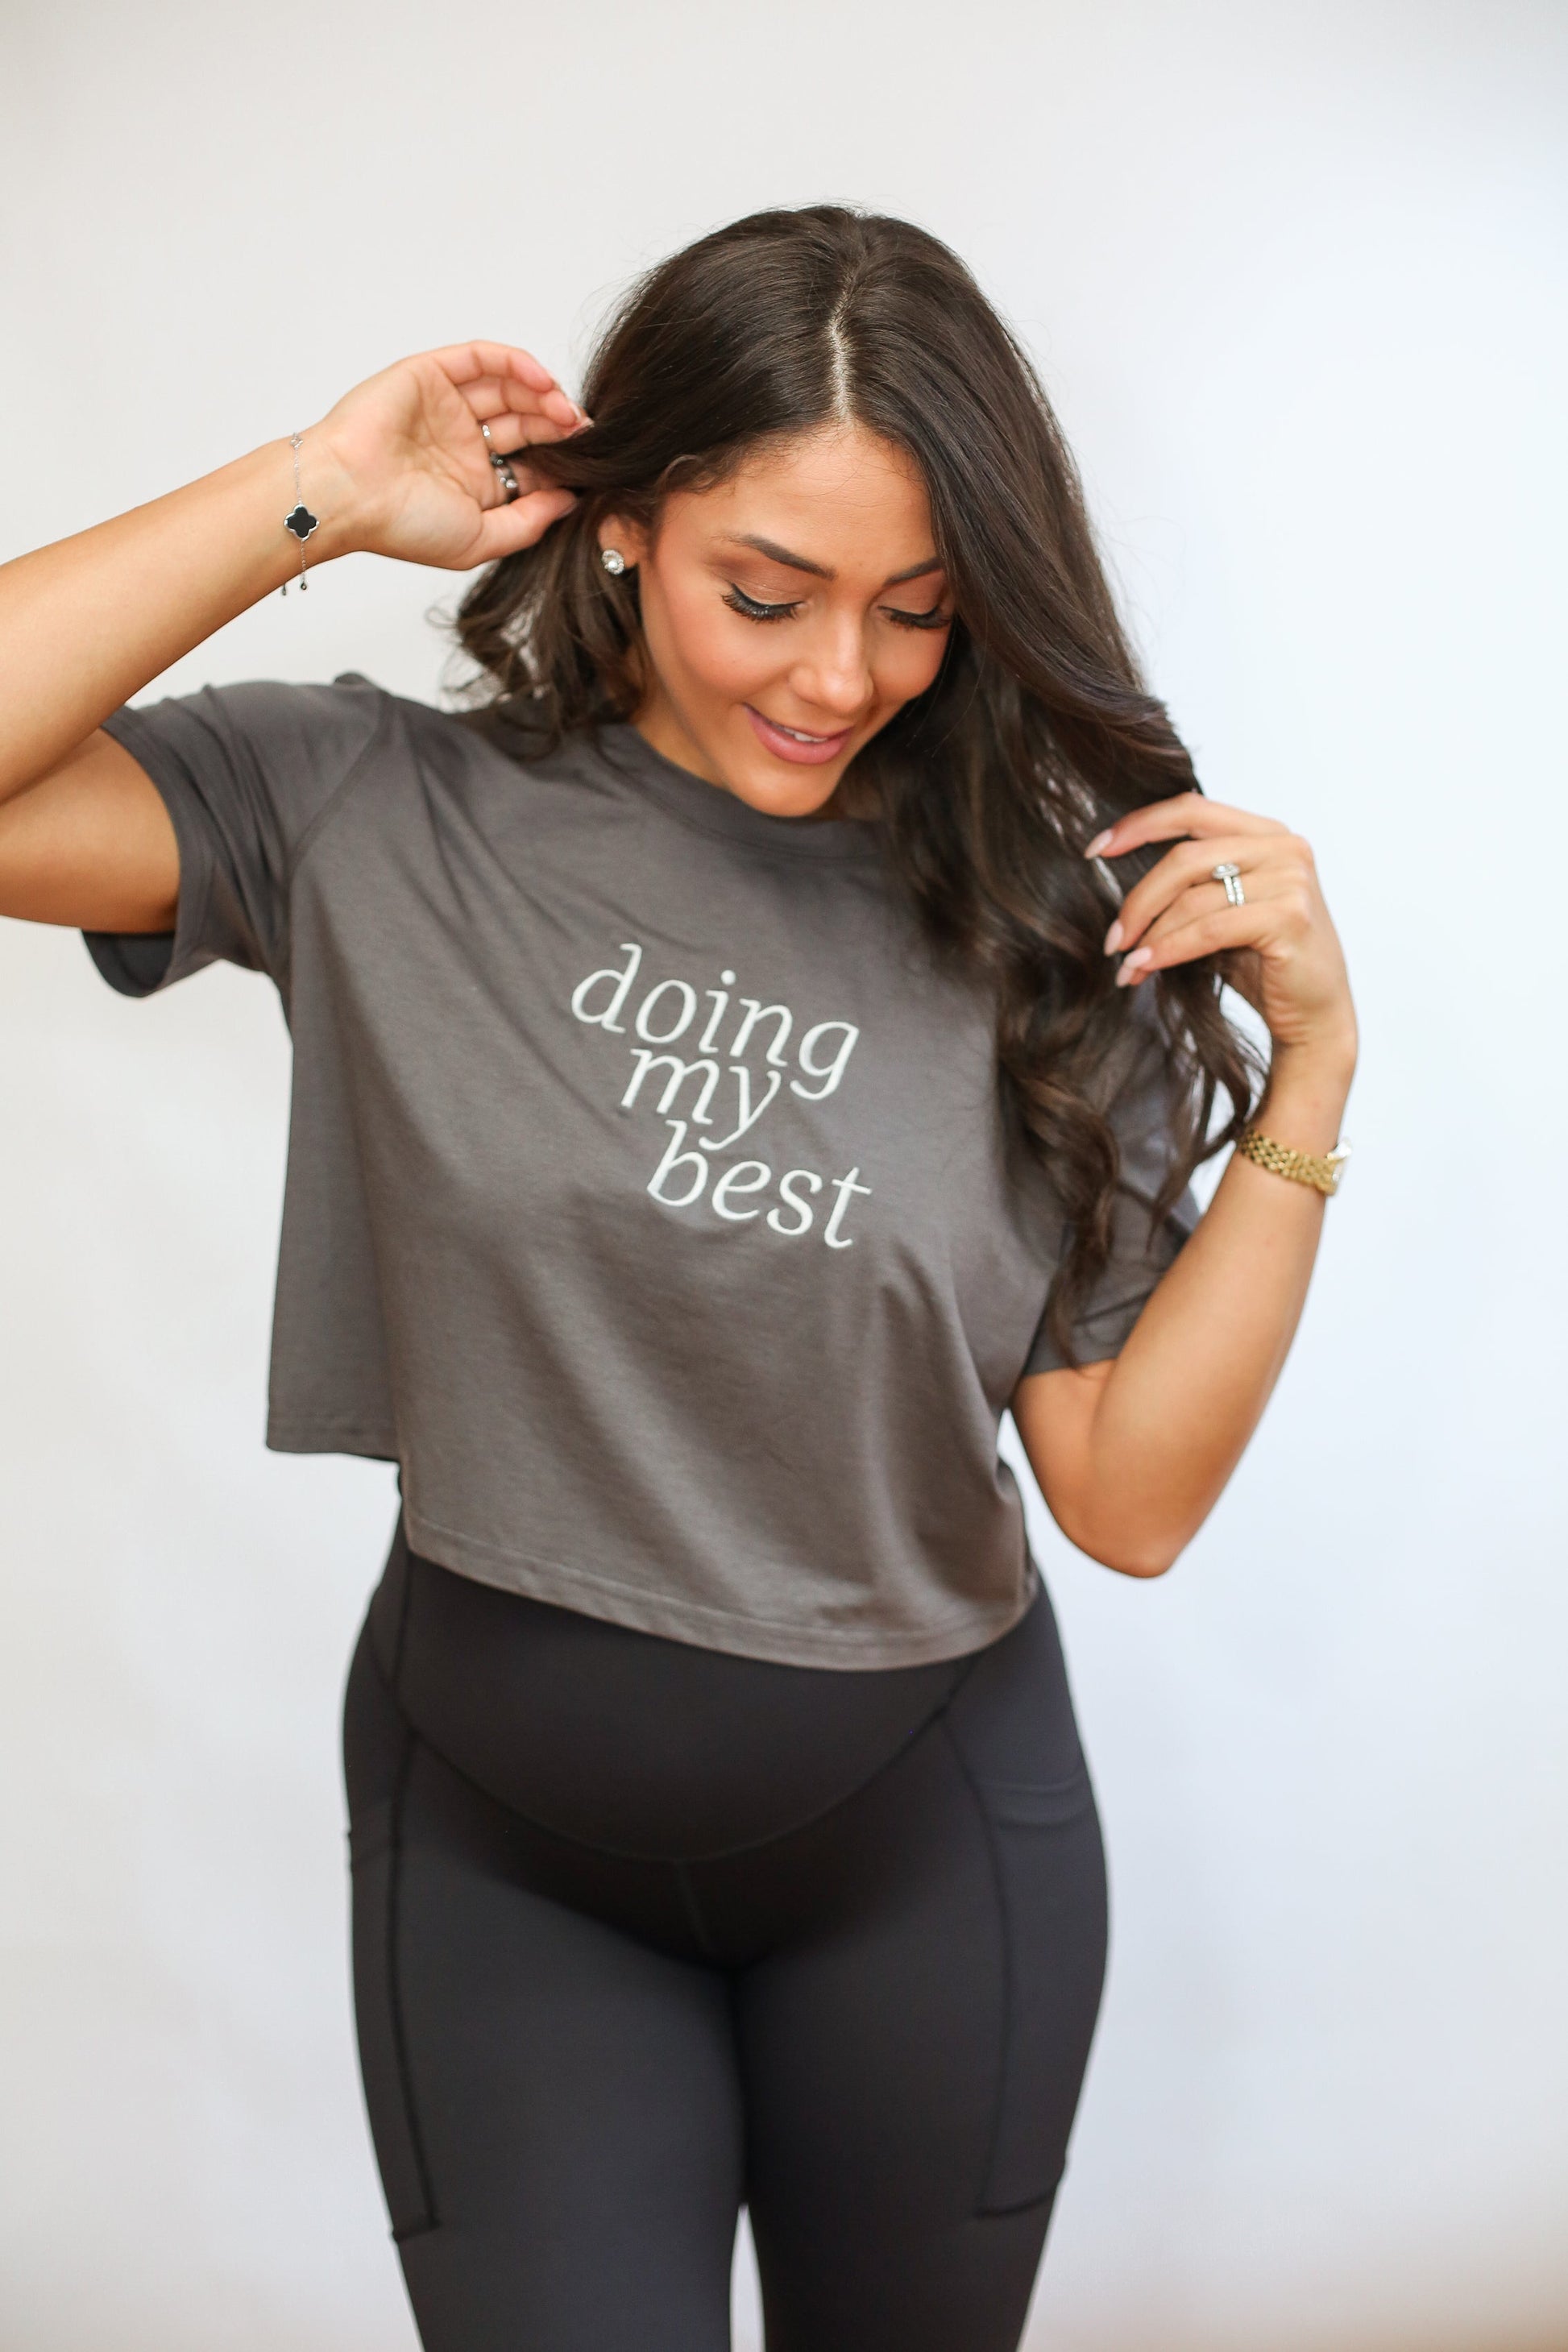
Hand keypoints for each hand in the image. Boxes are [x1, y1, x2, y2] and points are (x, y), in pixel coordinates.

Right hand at [306, 341, 585, 571]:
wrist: (349, 495)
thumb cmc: (401, 525)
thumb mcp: (481, 539)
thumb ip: (529, 522)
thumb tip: (572, 501)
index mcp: (474, 482)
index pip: (532, 462)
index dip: (562, 461)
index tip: (590, 466)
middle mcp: (462, 442)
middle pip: (526, 422)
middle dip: (559, 426)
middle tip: (586, 434)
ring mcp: (447, 406)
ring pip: (509, 388)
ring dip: (543, 396)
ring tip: (568, 412)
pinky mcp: (431, 374)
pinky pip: (482, 359)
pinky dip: (516, 364)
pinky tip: (543, 383)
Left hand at [1085, 794, 1356, 1071]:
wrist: (1316, 1015)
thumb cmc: (1265, 964)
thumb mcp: (1222, 911)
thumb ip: (1189, 884)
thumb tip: (1116, 877)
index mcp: (1266, 833)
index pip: (1191, 810)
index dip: (1138, 825)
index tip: (1094, 851)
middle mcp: (1284, 847)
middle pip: (1184, 857)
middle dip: (1138, 900)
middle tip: (1112, 939)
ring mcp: (1291, 879)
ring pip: (1192, 897)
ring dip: (1149, 934)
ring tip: (1126, 964)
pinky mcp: (1289, 916)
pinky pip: (1208, 929)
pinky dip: (1169, 948)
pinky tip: (1145, 966)